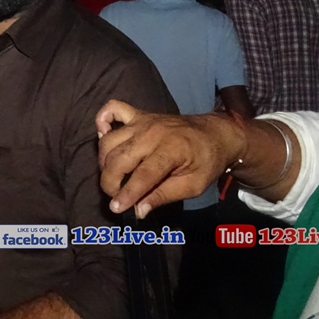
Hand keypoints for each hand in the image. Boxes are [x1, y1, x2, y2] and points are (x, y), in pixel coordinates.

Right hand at [96, 100, 243, 218]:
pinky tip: (102, 136)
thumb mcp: (194, 185)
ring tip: (113, 176)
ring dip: (104, 161)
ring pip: (109, 140)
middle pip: (119, 158)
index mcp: (171, 150)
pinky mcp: (138, 115)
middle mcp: (153, 133)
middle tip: (115, 196)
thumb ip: (165, 196)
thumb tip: (139, 210)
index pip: (143, 175)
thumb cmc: (207, 161)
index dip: (127, 193)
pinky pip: (112, 109)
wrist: (216, 133)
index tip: (116, 208)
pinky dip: (102, 119)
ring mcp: (143, 121)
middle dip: (111, 182)